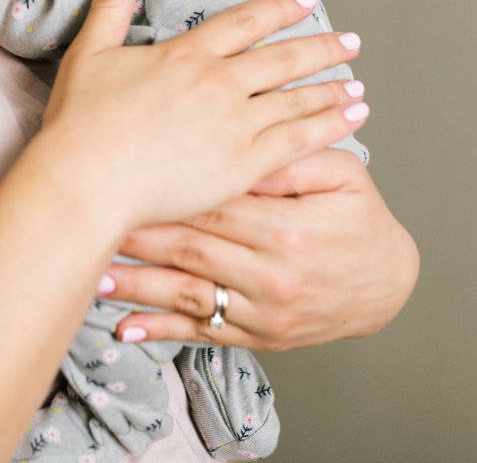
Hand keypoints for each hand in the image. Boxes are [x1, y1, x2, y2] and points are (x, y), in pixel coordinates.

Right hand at [27, 0, 370, 234]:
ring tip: (359, 86)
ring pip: (298, 99)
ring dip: (333, 90)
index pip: (245, 22)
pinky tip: (352, 119)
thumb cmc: (79, 123)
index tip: (304, 1)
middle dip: (322, 48)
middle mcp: (219, 83)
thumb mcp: (89, 53)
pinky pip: (299, 141)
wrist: (85, 180)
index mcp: (186, 54)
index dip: (279, 8)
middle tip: (351, 42)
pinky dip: (330, 126)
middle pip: (284, 58)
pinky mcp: (244, 165)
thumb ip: (110, 6)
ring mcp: (236, 124)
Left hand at [99, 148, 419, 350]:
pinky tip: (122, 327)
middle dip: (138, 234)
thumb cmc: (359, 220)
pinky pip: (201, 333)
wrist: (388, 286)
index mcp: (289, 229)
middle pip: (191, 249)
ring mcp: (263, 311)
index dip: (168, 191)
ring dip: (136, 286)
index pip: (215, 205)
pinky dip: (159, 331)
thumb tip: (249, 141)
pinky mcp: (257, 336)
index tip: (124, 175)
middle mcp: (272, 275)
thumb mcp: (343, 176)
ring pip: (188, 295)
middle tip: (88, 218)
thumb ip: (296, 158)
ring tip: (90, 273)